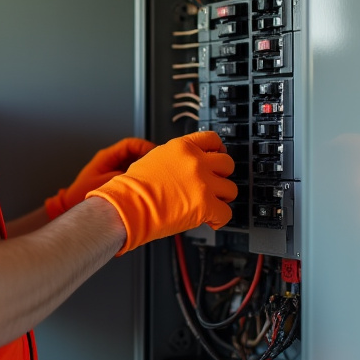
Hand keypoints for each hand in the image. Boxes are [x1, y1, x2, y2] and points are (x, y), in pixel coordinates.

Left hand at [45, 137, 156, 218]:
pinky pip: (132, 175)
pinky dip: (140, 178)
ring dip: (144, 169)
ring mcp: (114, 170)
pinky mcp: (116, 180)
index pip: (130, 144)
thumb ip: (126, 178)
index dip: (145, 147)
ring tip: (154, 176)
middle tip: (159, 166)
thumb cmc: (82, 196)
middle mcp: (111, 161)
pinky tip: (146, 185)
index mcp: (107, 157)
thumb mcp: (107, 185)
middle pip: (135, 153)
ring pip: (135, 164)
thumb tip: (143, 175)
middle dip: (148, 158)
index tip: (155, 154)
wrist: (70, 206)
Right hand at [84, 131, 236, 254]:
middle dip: (221, 176)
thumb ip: (175, 158)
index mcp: (183, 147)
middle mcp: (196, 162)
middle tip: (213, 185)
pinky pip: (226, 214)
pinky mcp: (206, 205)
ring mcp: (203, 183)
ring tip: (211, 205)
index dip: (218, 150)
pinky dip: (219, 219)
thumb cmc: (133, 188)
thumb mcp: (154, 158)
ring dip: (222, 198)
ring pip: (231, 189)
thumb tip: (183, 165)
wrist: (128, 206)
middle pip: (227, 163)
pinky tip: (210, 220)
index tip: (218, 156)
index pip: (212, 139)